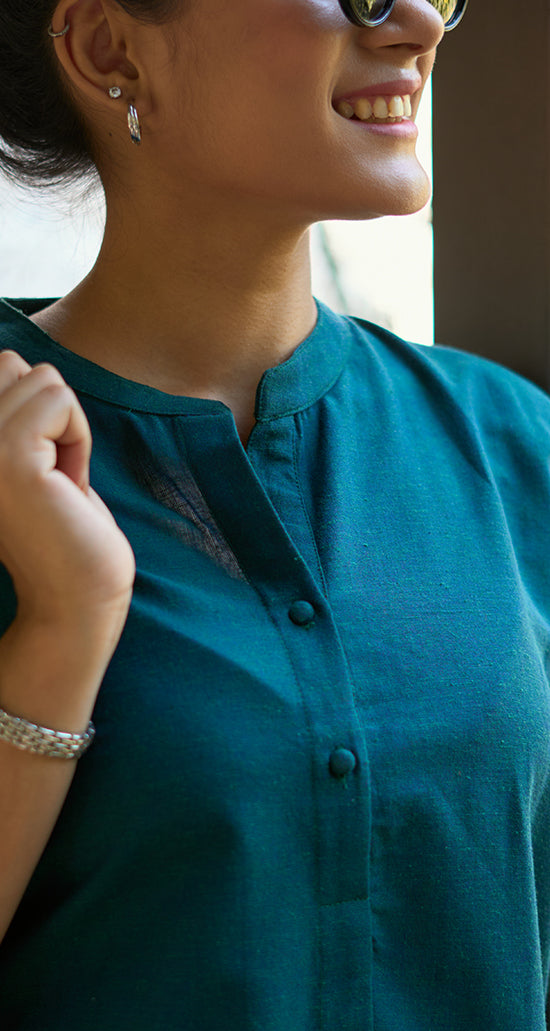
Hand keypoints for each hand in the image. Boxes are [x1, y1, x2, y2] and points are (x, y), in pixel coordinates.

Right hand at [0, 351, 134, 631]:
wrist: (76, 598)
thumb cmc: (64, 528)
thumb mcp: (29, 458)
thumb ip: (14, 416)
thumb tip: (12, 360)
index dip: (36, 412)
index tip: (37, 470)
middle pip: (14, 364)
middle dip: (50, 412)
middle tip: (50, 474)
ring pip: (42, 378)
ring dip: (66, 428)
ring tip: (56, 482)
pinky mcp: (6, 457)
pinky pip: (60, 400)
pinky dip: (78, 438)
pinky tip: (67, 484)